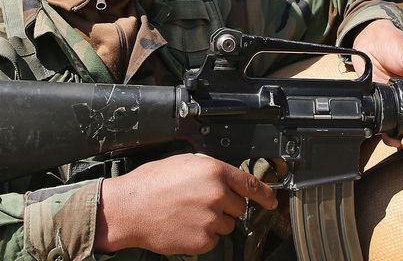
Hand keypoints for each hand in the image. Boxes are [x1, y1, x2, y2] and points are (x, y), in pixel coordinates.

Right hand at [95, 153, 277, 254]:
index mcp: (214, 172)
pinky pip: (214, 239)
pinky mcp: (203, 240)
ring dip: (215, 222)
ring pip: (228, 225)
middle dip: (225, 206)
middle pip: (239, 206)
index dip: (266, 194)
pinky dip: (203, 236)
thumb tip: (227, 179)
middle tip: (200, 203)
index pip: (251, 184)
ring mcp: (211, 219)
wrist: (129, 209)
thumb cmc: (150, 184)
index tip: (272, 201)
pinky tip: (185, 226)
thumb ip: (210, 170)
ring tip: (189, 214)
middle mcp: (217, 195)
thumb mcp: (183, 163)